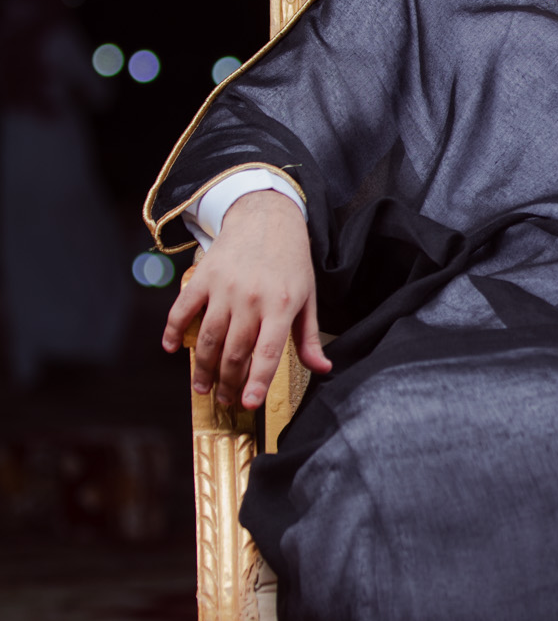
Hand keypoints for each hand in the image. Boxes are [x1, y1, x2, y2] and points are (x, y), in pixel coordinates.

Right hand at [162, 190, 331, 410]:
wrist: (266, 217)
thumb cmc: (291, 261)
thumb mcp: (307, 297)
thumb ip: (309, 338)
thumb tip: (322, 370)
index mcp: (280, 306)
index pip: (267, 353)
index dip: (256, 381)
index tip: (249, 403)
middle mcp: (251, 299)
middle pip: (234, 352)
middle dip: (228, 382)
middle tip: (226, 399)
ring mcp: (224, 288)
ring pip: (207, 338)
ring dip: (202, 367)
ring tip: (203, 386)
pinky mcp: (203, 277)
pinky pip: (182, 309)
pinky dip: (173, 331)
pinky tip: (172, 348)